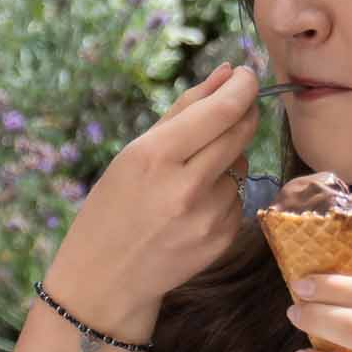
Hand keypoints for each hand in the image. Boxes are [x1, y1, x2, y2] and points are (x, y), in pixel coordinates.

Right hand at [36, 62, 260, 338]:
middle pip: (240, 132)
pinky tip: (193, 208)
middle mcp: (186, 185)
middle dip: (242, 114)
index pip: (220, 111)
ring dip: (226, 161)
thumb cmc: (112, 208)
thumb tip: (227, 73)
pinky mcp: (223, 238)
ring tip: (189, 180)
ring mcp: (208, 215)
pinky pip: (238, 197)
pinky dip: (223, 193)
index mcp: (155, 157)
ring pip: (240, 165)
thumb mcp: (133, 154)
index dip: (242, 86)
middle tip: (232, 109)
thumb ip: (183, 111)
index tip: (245, 75)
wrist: (107, 278)